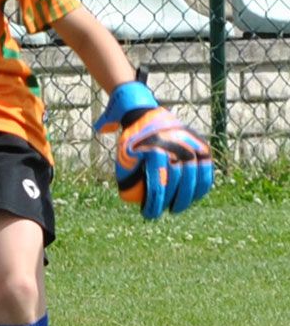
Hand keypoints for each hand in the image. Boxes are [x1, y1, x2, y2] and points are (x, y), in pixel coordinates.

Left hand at [94, 77, 212, 219]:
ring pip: (194, 176)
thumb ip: (122, 170)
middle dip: (171, 201)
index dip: (155, 202)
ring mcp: (190, 143)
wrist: (144, 111)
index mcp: (154, 146)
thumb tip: (126, 195)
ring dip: (188, 196)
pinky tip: (194, 197)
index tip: (149, 214)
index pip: (158, 182)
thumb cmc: (128, 136)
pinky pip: (206, 168)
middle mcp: (175, 144)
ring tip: (176, 208)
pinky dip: (202, 185)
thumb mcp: (119, 148)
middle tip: (163, 212)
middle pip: (176, 180)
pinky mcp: (200, 143)